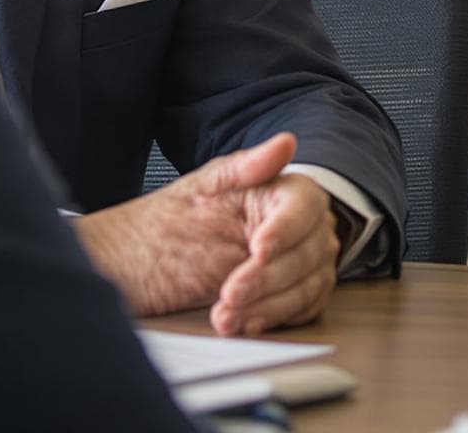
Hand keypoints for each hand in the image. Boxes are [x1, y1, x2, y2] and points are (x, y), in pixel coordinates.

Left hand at [74, 133, 340, 335]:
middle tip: (230, 293)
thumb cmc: (185, 214)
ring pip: (305, 288)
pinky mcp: (297, 296)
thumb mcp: (207, 185)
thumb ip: (246, 166)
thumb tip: (285, 142)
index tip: (258, 249)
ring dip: (266, 307)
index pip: (303, 209)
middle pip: (307, 255)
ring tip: (227, 316)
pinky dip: (269, 321)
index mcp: (287, 193)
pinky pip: (298, 312)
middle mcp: (304, 228)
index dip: (285, 231)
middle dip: (267, 279)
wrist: (160, 253)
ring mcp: (305, 264)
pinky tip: (240, 324)